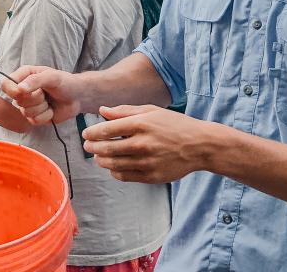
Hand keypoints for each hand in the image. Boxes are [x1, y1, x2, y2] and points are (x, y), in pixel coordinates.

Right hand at [4, 66, 82, 124]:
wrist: (78, 97)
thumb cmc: (66, 82)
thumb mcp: (52, 77)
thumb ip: (35, 81)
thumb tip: (19, 89)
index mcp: (24, 76)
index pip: (6, 84)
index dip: (11, 90)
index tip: (21, 92)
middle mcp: (23, 91)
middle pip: (17, 100)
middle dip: (35, 98)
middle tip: (46, 93)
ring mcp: (28, 105)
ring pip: (26, 112)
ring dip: (42, 107)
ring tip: (49, 101)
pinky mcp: (34, 117)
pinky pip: (34, 121)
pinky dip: (46, 116)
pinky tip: (51, 110)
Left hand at [82, 104, 216, 183]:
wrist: (199, 146)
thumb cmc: (175, 125)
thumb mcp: (151, 111)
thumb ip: (124, 111)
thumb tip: (102, 111)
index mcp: (141, 124)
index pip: (106, 130)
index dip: (92, 133)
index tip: (86, 134)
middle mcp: (142, 144)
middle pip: (106, 149)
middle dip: (92, 147)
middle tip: (88, 146)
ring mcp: (147, 162)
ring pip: (113, 164)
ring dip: (101, 160)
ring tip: (98, 156)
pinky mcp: (151, 176)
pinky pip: (124, 176)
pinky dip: (114, 171)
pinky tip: (113, 166)